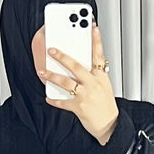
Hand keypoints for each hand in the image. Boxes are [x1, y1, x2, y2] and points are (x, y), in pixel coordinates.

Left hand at [38, 23, 118, 144]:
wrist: (110, 125)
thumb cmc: (106, 105)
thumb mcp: (105, 85)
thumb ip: (95, 74)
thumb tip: (81, 64)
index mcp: (101, 77)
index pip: (99, 55)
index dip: (96, 40)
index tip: (92, 27)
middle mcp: (93, 84)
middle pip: (76, 66)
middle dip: (62, 57)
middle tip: (51, 49)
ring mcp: (86, 96)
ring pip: (66, 83)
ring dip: (52, 76)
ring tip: (42, 71)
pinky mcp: (79, 108)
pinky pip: (63, 102)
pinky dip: (54, 100)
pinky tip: (48, 97)